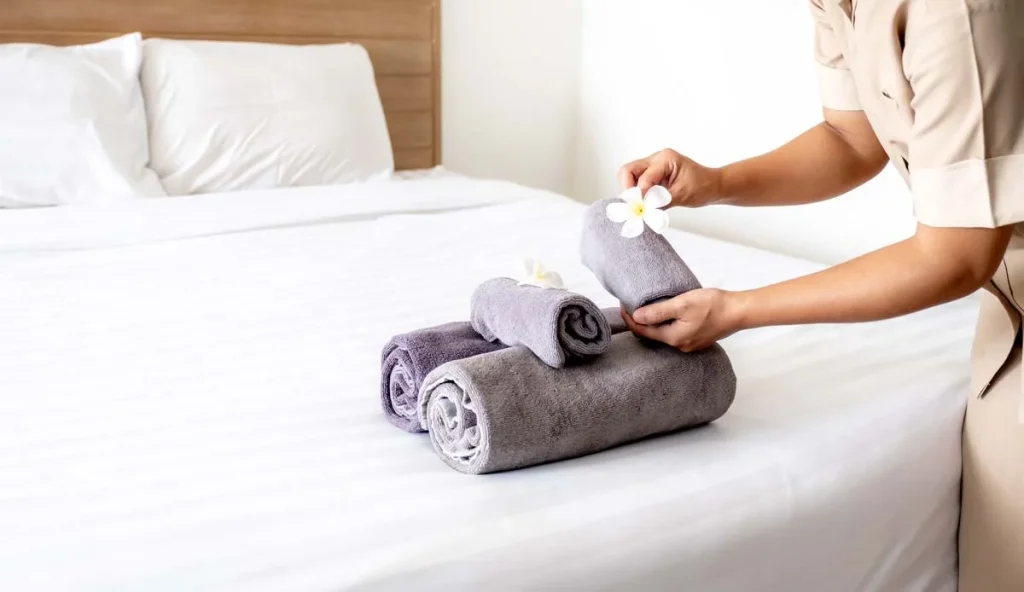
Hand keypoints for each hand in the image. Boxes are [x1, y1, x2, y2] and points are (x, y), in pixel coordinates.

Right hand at [618, 149, 721, 207]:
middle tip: (634, 204)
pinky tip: (645, 202)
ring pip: (629, 176)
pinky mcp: (652, 175)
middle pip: (628, 170)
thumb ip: (660, 201)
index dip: (640, 194)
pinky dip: (637, 193)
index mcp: (665, 159)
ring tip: (640, 204)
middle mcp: (656, 159)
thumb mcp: (681, 195)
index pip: (643, 177)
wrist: (713, 186)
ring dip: (632, 191)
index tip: (641, 208)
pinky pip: (637, 182)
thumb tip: (643, 208)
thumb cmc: (702, 186)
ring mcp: (653, 166)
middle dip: (628, 189)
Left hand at [621, 289, 742, 351]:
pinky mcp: (697, 340)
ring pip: (663, 335)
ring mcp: (690, 345)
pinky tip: (665, 315)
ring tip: (646, 309)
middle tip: (631, 306)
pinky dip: (665, 325)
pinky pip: (674, 334)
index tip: (623, 305)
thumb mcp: (682, 304)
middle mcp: (680, 346)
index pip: (643, 331)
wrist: (739, 311)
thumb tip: (636, 316)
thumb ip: (658, 311)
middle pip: (652, 335)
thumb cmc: (712, 305)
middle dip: (640, 322)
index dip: (630, 319)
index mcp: (674, 338)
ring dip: (653, 323)